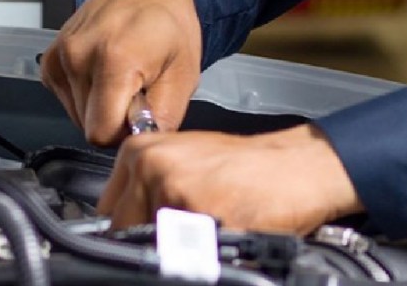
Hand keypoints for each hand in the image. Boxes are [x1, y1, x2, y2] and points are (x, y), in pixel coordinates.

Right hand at [40, 0, 201, 144]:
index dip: (125, 132)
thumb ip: (164, 116)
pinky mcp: (50, 60)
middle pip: (88, 126)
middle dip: (116, 118)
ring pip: (77, 115)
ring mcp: (60, 56)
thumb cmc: (167, 20)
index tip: (142, 113)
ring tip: (125, 76)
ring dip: (102, 106)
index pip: (102, 133)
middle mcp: (79, 56)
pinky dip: (88, 94)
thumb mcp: (184, 72)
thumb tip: (144, 142)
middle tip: (138, 89)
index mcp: (115, 59)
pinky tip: (107, 71)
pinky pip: (67, 99)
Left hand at [97, 124, 363, 233]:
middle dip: (151, 240)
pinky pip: (182, 255)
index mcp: (142, 151)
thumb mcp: (186, 162)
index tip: (146, 234)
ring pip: (151, 246)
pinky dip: (199, 254)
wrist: (299, 165)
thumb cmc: (249, 166)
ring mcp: (173, 190)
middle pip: (123, 231)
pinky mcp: (199, 217)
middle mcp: (152, 166)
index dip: (128, 230)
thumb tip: (118, 224)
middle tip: (187, 232)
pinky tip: (220, 232)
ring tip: (206, 229)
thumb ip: (147, 187)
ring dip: (176, 248)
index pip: (106, 212)